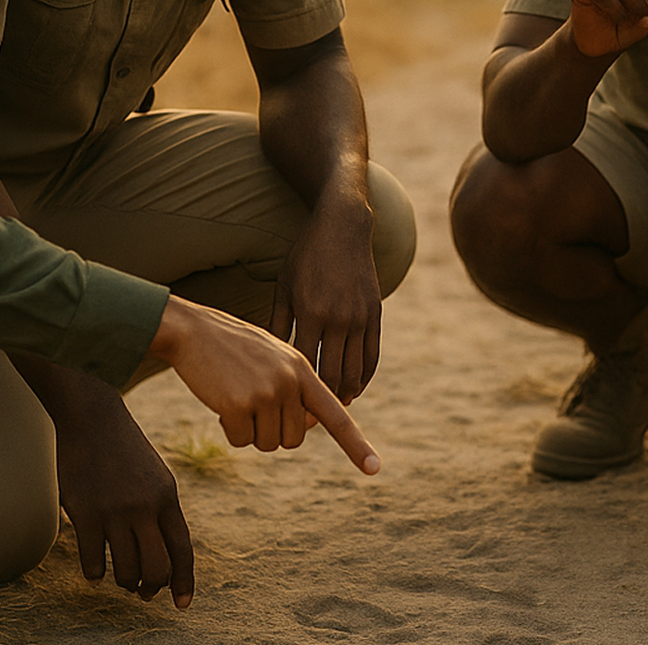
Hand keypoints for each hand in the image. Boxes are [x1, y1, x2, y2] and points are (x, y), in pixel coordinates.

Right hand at [56, 400, 193, 606]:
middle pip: (157, 568)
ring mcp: (115, 511)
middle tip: (143, 591)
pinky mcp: (85, 514)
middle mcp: (146, 507)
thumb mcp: (156, 478)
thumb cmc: (125, 452)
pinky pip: (94, 563)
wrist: (93, 419)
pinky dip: (95, 573)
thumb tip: (159, 560)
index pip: (183, 550)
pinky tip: (94, 569)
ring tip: (119, 577)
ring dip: (124, 582)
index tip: (182, 605)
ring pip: (126, 571)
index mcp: (168, 497)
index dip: (185, 581)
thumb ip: (161, 514)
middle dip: (152, 587)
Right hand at [151, 296, 380, 470]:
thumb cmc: (233, 347)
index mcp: (304, 370)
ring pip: (267, 444)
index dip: (356, 445)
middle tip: (251, 405)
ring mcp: (266, 393)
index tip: (374, 469)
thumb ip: (295, 388)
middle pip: (293, 440)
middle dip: (271, 432)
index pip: (336, 415)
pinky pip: (241, 441)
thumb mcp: (274, 359)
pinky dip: (229, 431)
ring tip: (236, 397)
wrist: (192, 330)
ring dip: (250, 432)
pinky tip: (221, 403)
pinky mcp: (239, 405)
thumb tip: (305, 428)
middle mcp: (291, 382)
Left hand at [269, 202, 381, 403]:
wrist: (343, 227)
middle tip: (309, 420)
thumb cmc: (305, 258)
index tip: (289, 411)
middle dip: (322, 403)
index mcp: (310, 312)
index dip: (299, 394)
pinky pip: (372, 356)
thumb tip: (271, 363)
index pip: (306, 367)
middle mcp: (338, 318)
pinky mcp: (376, 314)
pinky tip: (353, 388)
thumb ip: (278, 325)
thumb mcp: (283, 287)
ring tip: (331, 408)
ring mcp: (360, 317)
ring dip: (344, 394)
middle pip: (332, 375)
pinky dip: (363, 377)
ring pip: (355, 371)